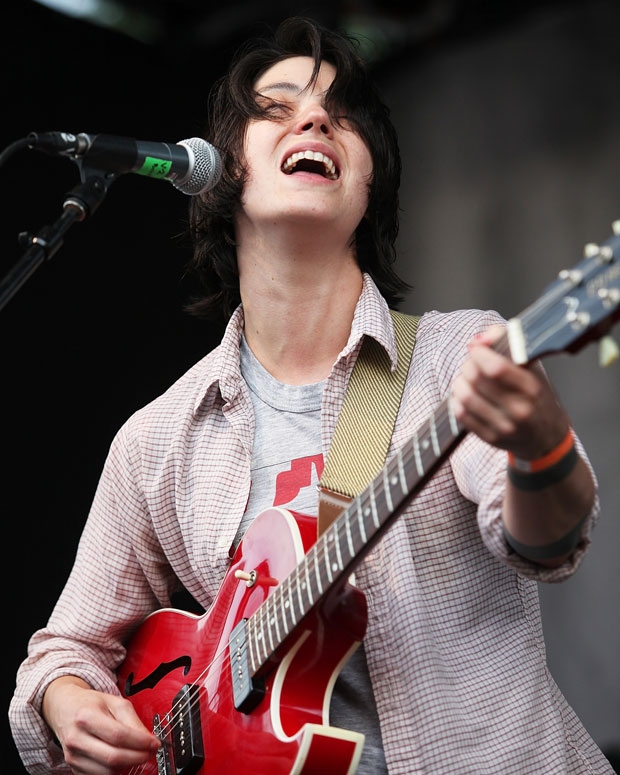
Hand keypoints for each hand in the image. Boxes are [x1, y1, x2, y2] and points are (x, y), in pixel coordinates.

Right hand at [42, 676, 160, 774]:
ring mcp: (73, 755)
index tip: (154, 743)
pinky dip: (114, 770)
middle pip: (112, 757)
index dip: (140, 742)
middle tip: (150, 753)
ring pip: (107, 770)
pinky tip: (122, 758)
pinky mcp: (73, 766)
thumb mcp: (114, 701)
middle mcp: (77, 738)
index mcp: (87, 716)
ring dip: (127, 765)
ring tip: (136, 754)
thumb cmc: (90, 704)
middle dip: (137, 757)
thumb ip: (132, 720)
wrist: (64, 708)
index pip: (118, 735)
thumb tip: (148, 739)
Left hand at [450, 325, 569, 458]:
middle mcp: (519, 409)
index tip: (477, 348)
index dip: (479, 353)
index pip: (496, 368)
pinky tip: (464, 395)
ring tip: (465, 379)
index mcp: (532, 388)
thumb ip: (507, 344)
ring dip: (459, 382)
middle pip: (476, 379)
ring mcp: (504, 426)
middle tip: (471, 363)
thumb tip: (478, 340)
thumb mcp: (532, 368)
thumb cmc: (536, 396)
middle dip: (468, 365)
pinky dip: (457, 400)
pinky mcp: (490, 438)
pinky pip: (461, 414)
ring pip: (466, 397)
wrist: (546, 437)